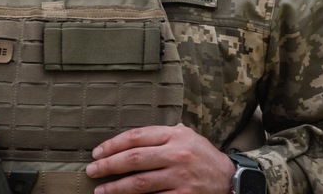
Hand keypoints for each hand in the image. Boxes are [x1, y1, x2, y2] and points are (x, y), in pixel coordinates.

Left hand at [86, 124, 235, 193]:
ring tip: (100, 190)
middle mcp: (176, 154)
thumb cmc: (202, 154)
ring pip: (140, 183)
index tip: (97, 152)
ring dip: (117, 187)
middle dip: (108, 165)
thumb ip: (162, 133)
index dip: (113, 144)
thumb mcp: (185, 135)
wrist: (230, 178)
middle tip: (92, 170)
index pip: (136, 137)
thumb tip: (132, 138)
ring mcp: (180, 178)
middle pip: (134, 159)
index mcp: (174, 135)